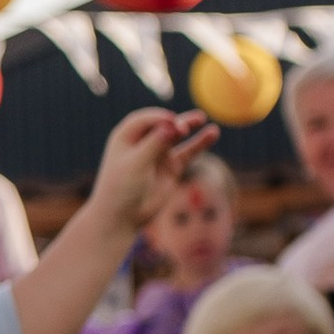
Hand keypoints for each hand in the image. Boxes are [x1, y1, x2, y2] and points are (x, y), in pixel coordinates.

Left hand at [89, 108, 216, 236]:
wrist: (123, 216)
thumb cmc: (121, 188)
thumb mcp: (136, 164)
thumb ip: (153, 145)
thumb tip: (171, 126)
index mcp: (125, 137)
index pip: (143, 120)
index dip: (157, 118)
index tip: (170, 122)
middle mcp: (142, 142)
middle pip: (162, 125)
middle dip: (174, 123)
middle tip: (184, 127)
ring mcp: (158, 154)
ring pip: (176, 136)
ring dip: (189, 126)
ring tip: (202, 117)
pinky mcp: (171, 167)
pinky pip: (188, 152)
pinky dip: (199, 143)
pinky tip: (212, 133)